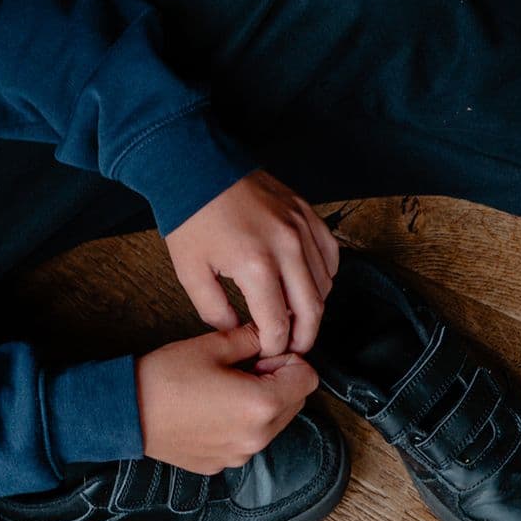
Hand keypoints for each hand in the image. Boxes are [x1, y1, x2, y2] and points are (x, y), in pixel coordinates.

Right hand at [134, 323, 319, 473]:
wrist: (124, 414)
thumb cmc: (165, 378)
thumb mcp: (213, 346)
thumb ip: (252, 338)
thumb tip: (270, 334)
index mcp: (261, 405)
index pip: (308, 379)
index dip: (289, 361)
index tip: (263, 355)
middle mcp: (257, 437)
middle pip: (295, 403)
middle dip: (279, 382)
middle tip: (244, 368)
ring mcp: (239, 455)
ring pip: (273, 424)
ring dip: (261, 404)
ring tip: (225, 389)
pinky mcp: (221, 464)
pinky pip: (247, 441)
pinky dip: (240, 424)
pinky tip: (211, 410)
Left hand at [162, 169, 340, 359]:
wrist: (197, 168)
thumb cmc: (191, 217)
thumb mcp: (190, 272)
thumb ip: (214, 310)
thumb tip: (237, 328)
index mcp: (256, 265)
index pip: (278, 324)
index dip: (274, 346)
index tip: (268, 352)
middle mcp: (286, 247)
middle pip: (312, 309)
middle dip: (304, 338)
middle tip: (293, 349)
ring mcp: (301, 228)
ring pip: (325, 284)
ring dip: (313, 307)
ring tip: (295, 318)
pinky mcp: (307, 214)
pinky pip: (330, 254)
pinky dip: (324, 275)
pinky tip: (307, 284)